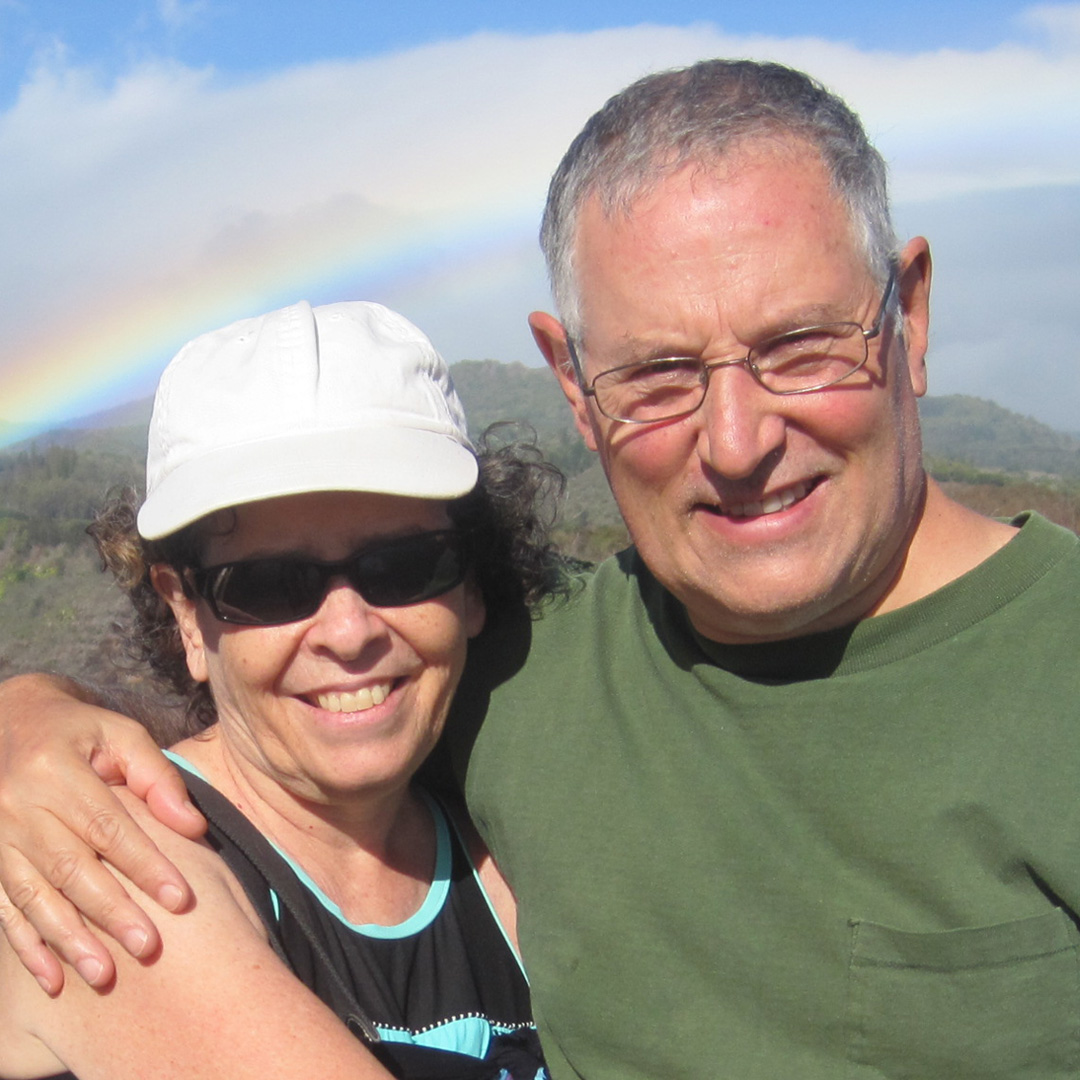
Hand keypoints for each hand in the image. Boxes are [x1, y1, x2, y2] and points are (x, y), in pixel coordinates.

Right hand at [0, 673, 206, 991]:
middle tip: (148, 948)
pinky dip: (27, 947)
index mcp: (53, 769)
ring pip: (34, 896)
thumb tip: (193, 827)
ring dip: (69, 939)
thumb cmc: (77, 730)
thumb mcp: (119, 733)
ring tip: (104, 973)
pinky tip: (53, 978)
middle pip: (70, 867)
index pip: (108, 826)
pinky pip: (3, 909)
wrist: (5, 721)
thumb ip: (157, 777)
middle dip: (111, 912)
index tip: (181, 899)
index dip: (145, 865)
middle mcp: (16, 805)